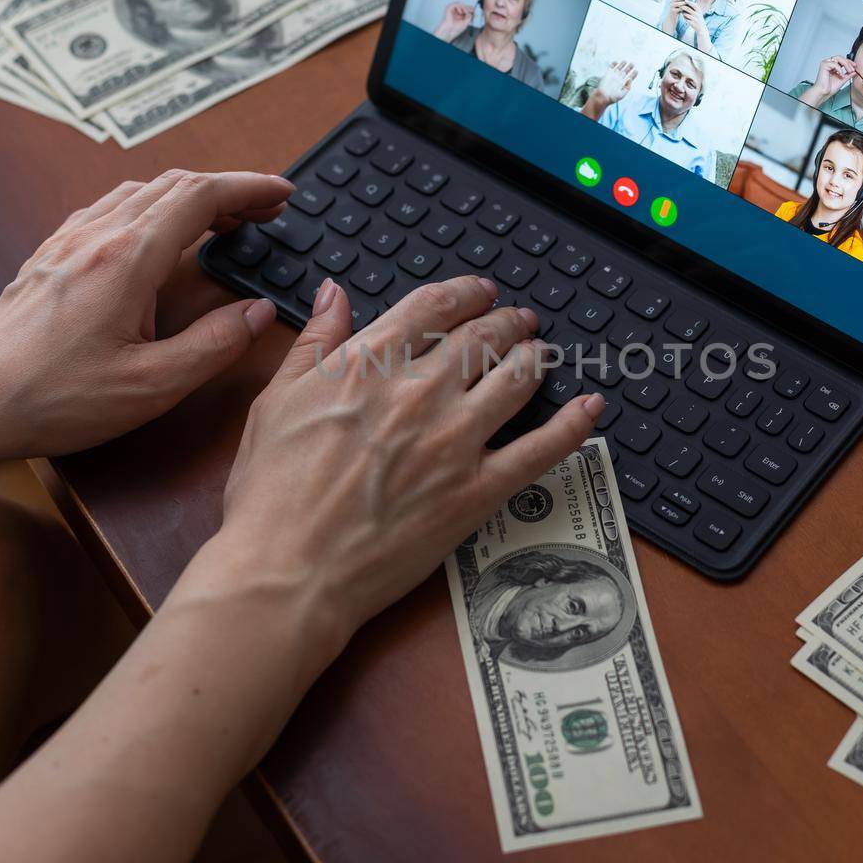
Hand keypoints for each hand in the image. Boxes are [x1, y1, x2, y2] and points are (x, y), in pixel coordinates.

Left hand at [0, 170, 292, 458]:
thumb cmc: (56, 400)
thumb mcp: (153, 385)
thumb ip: (214, 344)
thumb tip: (257, 312)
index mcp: (128, 259)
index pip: (201, 197)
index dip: (249, 189)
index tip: (281, 194)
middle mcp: (96, 236)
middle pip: (173, 185)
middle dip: (226, 190)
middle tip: (263, 210)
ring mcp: (67, 242)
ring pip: (139, 192)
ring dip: (187, 195)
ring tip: (219, 221)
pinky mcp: (49, 257)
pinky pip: (108, 209)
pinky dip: (149, 207)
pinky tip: (155, 235)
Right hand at [208, 276, 603, 649]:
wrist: (287, 571)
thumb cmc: (271, 496)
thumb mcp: (276, 402)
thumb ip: (315, 343)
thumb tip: (335, 295)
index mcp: (368, 366)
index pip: (432, 307)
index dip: (464, 292)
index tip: (478, 291)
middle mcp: (419, 394)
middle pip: (481, 337)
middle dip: (506, 321)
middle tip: (518, 319)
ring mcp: (454, 443)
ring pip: (515, 380)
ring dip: (534, 358)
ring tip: (540, 353)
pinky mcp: (477, 493)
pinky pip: (541, 451)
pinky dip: (573, 425)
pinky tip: (591, 408)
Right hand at [433, 0, 475, 41]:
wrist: (449, 31)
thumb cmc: (456, 28)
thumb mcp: (466, 22)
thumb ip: (469, 16)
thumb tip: (471, 12)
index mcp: (459, 15)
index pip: (465, 9)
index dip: (470, 9)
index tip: (474, 11)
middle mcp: (455, 12)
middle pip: (463, 6)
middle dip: (468, 8)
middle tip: (472, 10)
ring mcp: (452, 10)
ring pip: (460, 4)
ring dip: (464, 7)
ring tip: (466, 12)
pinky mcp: (449, 8)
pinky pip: (456, 3)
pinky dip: (460, 7)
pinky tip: (460, 12)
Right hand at [584, 59, 636, 117]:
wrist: (603, 97)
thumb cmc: (613, 97)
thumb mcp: (623, 94)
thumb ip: (628, 87)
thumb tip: (630, 79)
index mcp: (623, 84)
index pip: (630, 77)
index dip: (633, 74)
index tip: (636, 70)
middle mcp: (619, 79)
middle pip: (625, 71)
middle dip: (629, 67)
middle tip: (632, 64)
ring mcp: (613, 76)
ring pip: (619, 68)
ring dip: (622, 64)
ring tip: (625, 61)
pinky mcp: (608, 74)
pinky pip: (611, 67)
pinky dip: (613, 64)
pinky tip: (616, 62)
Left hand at [672, 0, 697, 23]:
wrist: (701, 27)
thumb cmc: (698, 17)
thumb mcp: (697, 11)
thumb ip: (693, 7)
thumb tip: (686, 0)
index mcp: (698, 10)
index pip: (693, 4)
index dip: (688, 2)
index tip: (684, 0)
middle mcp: (697, 14)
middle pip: (688, 9)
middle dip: (683, 7)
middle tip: (680, 6)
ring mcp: (694, 19)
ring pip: (685, 14)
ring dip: (683, 13)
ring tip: (683, 13)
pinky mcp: (692, 23)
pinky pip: (685, 19)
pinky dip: (684, 18)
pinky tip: (685, 18)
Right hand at [799, 55, 854, 106]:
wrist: (824, 93)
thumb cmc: (829, 88)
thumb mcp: (842, 80)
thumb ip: (848, 75)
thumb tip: (855, 71)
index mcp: (832, 66)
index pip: (842, 60)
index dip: (849, 62)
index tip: (855, 66)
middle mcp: (829, 64)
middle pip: (840, 58)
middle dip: (848, 63)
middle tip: (853, 69)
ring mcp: (826, 64)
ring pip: (838, 58)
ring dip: (845, 64)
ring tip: (849, 71)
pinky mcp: (824, 65)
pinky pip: (834, 64)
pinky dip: (839, 69)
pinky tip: (841, 75)